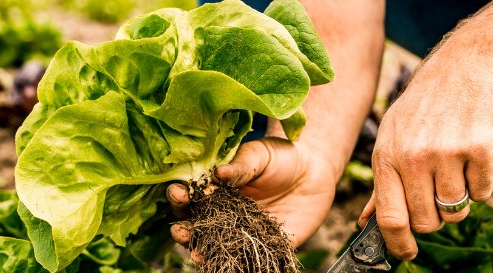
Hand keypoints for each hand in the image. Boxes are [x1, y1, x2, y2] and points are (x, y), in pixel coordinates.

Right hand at [167, 137, 338, 262]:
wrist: (314, 170)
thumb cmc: (281, 157)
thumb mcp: (259, 155)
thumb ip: (240, 166)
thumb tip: (218, 173)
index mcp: (217, 191)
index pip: (191, 198)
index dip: (180, 197)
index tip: (178, 193)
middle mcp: (225, 216)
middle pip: (198, 228)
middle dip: (185, 231)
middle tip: (179, 231)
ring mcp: (244, 233)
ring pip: (219, 248)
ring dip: (204, 254)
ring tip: (196, 256)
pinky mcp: (269, 246)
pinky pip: (252, 260)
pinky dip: (241, 267)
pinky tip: (233, 268)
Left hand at [358, 53, 492, 259]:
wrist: (465, 68)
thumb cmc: (424, 108)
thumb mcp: (392, 138)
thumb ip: (382, 184)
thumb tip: (365, 223)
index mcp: (387, 156)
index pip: (390, 217)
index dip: (399, 244)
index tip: (406, 254)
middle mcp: (414, 156)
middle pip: (426, 221)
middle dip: (434, 218)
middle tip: (437, 195)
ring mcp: (447, 153)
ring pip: (456, 210)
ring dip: (459, 200)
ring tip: (455, 171)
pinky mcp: (480, 149)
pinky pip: (483, 193)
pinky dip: (481, 184)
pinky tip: (473, 158)